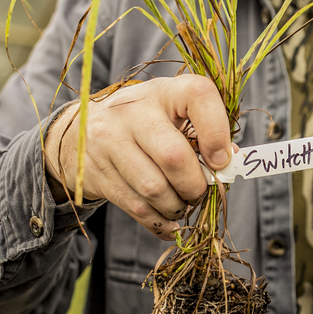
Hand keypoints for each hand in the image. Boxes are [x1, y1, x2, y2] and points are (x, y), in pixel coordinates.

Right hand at [44, 75, 230, 238]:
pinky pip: (137, 208)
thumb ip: (202, 131)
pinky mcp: (97, 173)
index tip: (221, 160)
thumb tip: (231, 162)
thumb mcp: (172, 113)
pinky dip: (160, 222)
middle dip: (195, 185)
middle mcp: (132, 112)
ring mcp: (109, 142)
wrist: (81, 131)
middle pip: (174, 157)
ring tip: (182, 205)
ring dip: (177, 207)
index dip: (217, 132)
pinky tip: (168, 220)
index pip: (199, 96)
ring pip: (154, 189)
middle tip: (200, 193)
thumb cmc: (143, 122)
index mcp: (162, 91)